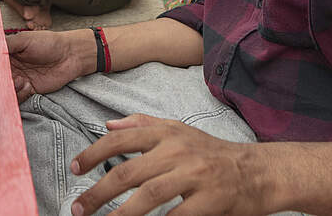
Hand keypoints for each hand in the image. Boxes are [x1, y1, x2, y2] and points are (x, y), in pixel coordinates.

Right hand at [7, 29, 92, 102]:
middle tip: (5, 78)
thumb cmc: (49, 43)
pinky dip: (20, 94)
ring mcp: (20, 79)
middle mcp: (12, 67)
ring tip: (21, 80)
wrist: (70, 55)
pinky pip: (18, 97)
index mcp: (8, 53)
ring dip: (11, 88)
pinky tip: (27, 85)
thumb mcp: (24, 39)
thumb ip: (6, 44)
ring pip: (7, 89)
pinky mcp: (29, 90)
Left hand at [69, 115, 268, 215]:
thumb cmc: (212, 152)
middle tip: (79, 208)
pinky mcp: (210, 200)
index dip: (93, 153)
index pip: (120, 140)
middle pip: (128, 172)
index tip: (74, 169)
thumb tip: (108, 125)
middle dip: (98, 192)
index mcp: (166, 133)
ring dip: (121, 214)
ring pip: (149, 195)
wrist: (257, 171)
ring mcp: (195, 176)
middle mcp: (177, 151)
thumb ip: (143, 125)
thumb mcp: (178, 130)